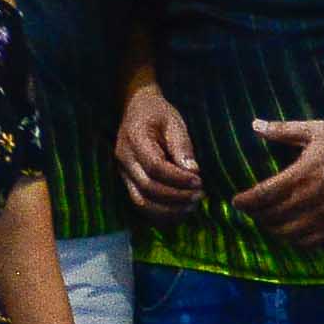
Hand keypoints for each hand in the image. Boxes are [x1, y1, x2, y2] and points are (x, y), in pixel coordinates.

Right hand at [116, 83, 205, 219]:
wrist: (137, 110)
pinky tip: (179, 212)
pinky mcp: (128, 182)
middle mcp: (125, 159)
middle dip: (176, 196)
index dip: (178, 179)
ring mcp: (124, 173)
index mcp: (135, 139)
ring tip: (192, 205)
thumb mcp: (174, 122)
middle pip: (148, 188)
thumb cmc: (158, 114)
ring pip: (142, 202)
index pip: (155, 167)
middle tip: (199, 195)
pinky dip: (160, 214)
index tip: (199, 181)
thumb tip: (193, 171)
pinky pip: (141, 204)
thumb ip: (182, 146)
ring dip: (169, 209)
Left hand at [240, 117, 323, 248]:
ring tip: (266, 221)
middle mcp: (311, 199)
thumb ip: (282, 131)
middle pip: (272, 216)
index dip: (245, 201)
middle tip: (250, 210)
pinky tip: (290, 232)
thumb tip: (255, 125)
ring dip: (272, 228)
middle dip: (256, 214)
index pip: (263, 195)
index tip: (236, 201)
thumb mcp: (313, 131)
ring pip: (287, 232)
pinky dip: (294, 240)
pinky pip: (309, 241)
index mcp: (302, 175)